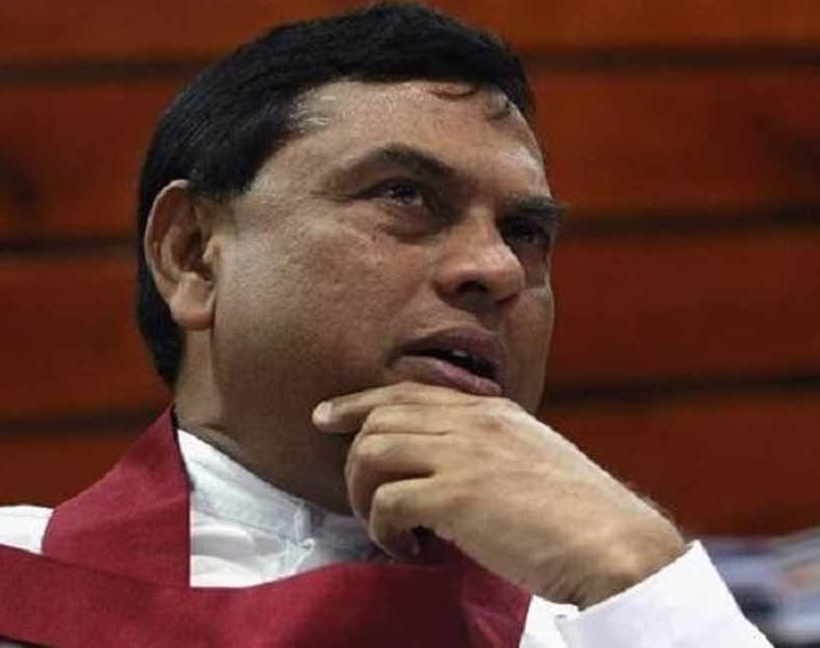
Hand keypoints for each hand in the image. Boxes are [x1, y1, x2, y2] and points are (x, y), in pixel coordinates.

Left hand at [312, 382, 685, 607]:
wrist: (615, 542)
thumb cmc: (579, 513)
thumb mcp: (532, 456)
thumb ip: (489, 448)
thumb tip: (447, 466)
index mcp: (491, 410)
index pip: (407, 392)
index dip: (358, 403)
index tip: (326, 417)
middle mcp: (473, 422)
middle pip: (379, 418)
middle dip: (353, 458)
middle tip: (358, 497)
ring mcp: (463, 455)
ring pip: (372, 453)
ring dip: (363, 495)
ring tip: (385, 527)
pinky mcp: (456, 497)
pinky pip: (387, 503)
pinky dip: (383, 529)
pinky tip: (407, 548)